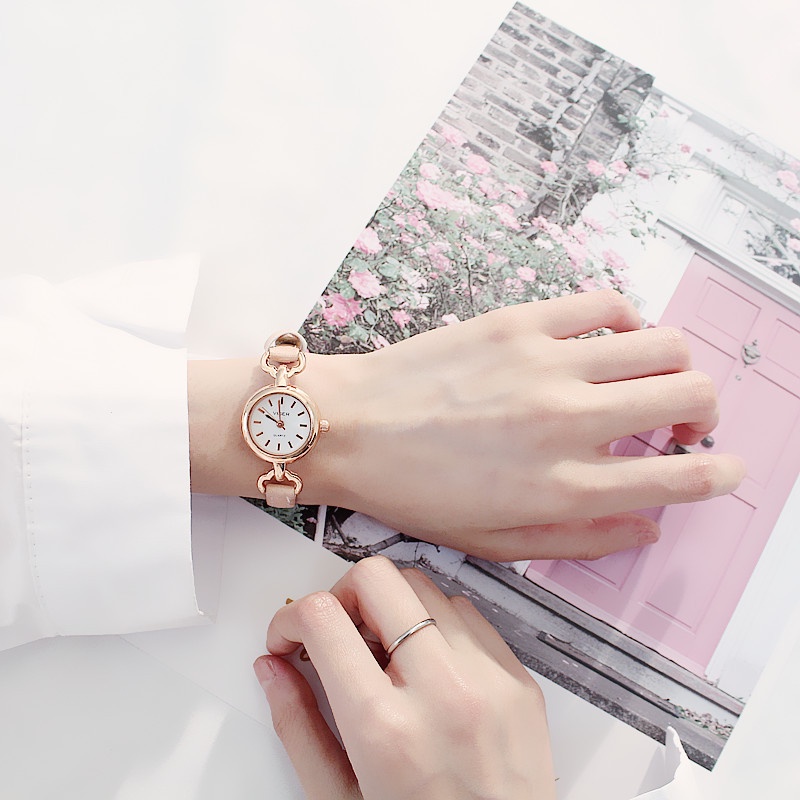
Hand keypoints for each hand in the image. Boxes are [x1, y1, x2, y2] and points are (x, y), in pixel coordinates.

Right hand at [254, 556, 555, 799]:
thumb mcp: (339, 798)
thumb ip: (297, 727)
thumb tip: (274, 669)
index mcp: (386, 729)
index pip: (323, 618)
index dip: (291, 617)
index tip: (292, 635)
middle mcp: (444, 693)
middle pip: (378, 579)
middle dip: (343, 595)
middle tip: (339, 633)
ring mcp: (490, 681)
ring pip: (425, 587)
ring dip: (393, 608)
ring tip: (385, 655)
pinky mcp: (520, 681)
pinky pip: (470, 613)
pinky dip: (438, 625)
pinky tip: (428, 663)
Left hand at [299, 290, 744, 559]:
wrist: (350, 428)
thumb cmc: (415, 492)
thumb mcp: (494, 543)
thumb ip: (579, 539)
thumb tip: (646, 527)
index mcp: (561, 488)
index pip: (678, 479)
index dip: (717, 476)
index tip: (724, 470)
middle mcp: (566, 423)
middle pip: (690, 398)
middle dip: (706, 413)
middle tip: (683, 423)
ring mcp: (546, 365)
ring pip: (663, 345)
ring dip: (676, 366)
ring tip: (652, 380)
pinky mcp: (520, 320)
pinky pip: (606, 305)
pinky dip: (629, 321)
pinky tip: (612, 341)